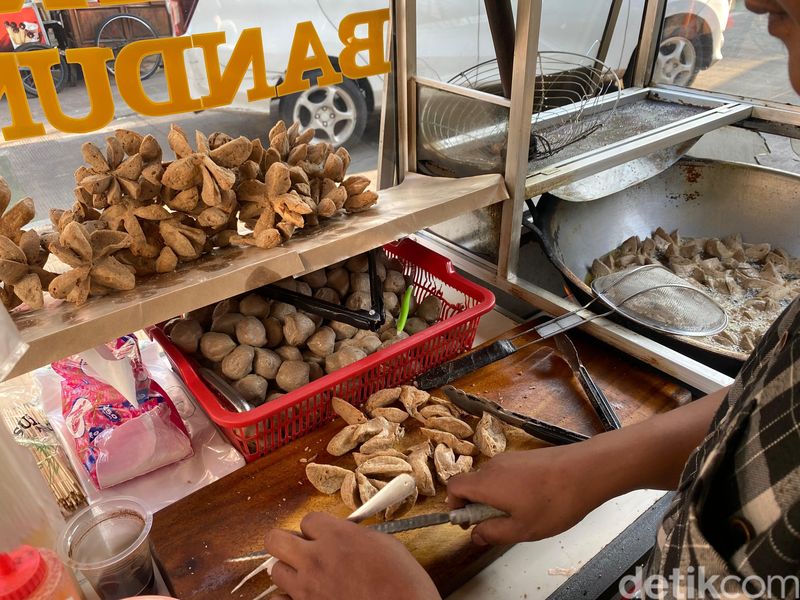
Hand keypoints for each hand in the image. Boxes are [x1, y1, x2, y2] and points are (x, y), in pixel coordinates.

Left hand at [265, 512, 440, 599]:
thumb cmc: (403, 582)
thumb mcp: (384, 544)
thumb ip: (355, 536)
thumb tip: (344, 535)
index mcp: (337, 537)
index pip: (308, 519)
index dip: (317, 528)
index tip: (325, 536)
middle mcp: (315, 560)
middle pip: (275, 540)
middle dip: (287, 542)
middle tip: (302, 549)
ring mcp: (306, 589)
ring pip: (275, 571)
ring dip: (289, 571)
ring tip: (307, 577)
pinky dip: (287, 598)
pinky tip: (302, 597)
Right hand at [446, 444, 600, 546]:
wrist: (586, 470)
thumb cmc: (555, 501)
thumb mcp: (522, 529)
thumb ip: (493, 533)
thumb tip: (476, 535)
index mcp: (486, 483)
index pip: (453, 487)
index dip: (454, 506)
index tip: (468, 522)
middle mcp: (493, 466)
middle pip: (471, 484)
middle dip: (478, 505)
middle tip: (499, 523)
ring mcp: (510, 458)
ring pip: (490, 479)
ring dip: (496, 498)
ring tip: (521, 513)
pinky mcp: (524, 456)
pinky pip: (506, 473)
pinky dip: (510, 488)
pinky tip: (533, 500)